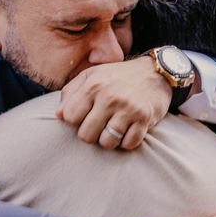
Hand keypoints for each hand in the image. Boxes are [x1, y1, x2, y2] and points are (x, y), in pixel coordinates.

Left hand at [56, 56, 171, 149]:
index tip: (85, 116)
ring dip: (109, 140)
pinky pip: (129, 144)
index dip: (75, 121)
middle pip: (85, 135)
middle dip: (91, 134)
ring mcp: (128, 108)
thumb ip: (71, 92)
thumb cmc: (119, 76)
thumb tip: (59, 115)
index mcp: (93, 85)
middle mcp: (109, 97)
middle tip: (100, 125)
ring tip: (114, 128)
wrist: (157, 72)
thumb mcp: (92, 75)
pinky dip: (127, 141)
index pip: (69, 118)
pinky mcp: (144, 118)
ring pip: (107, 143)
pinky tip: (128, 130)